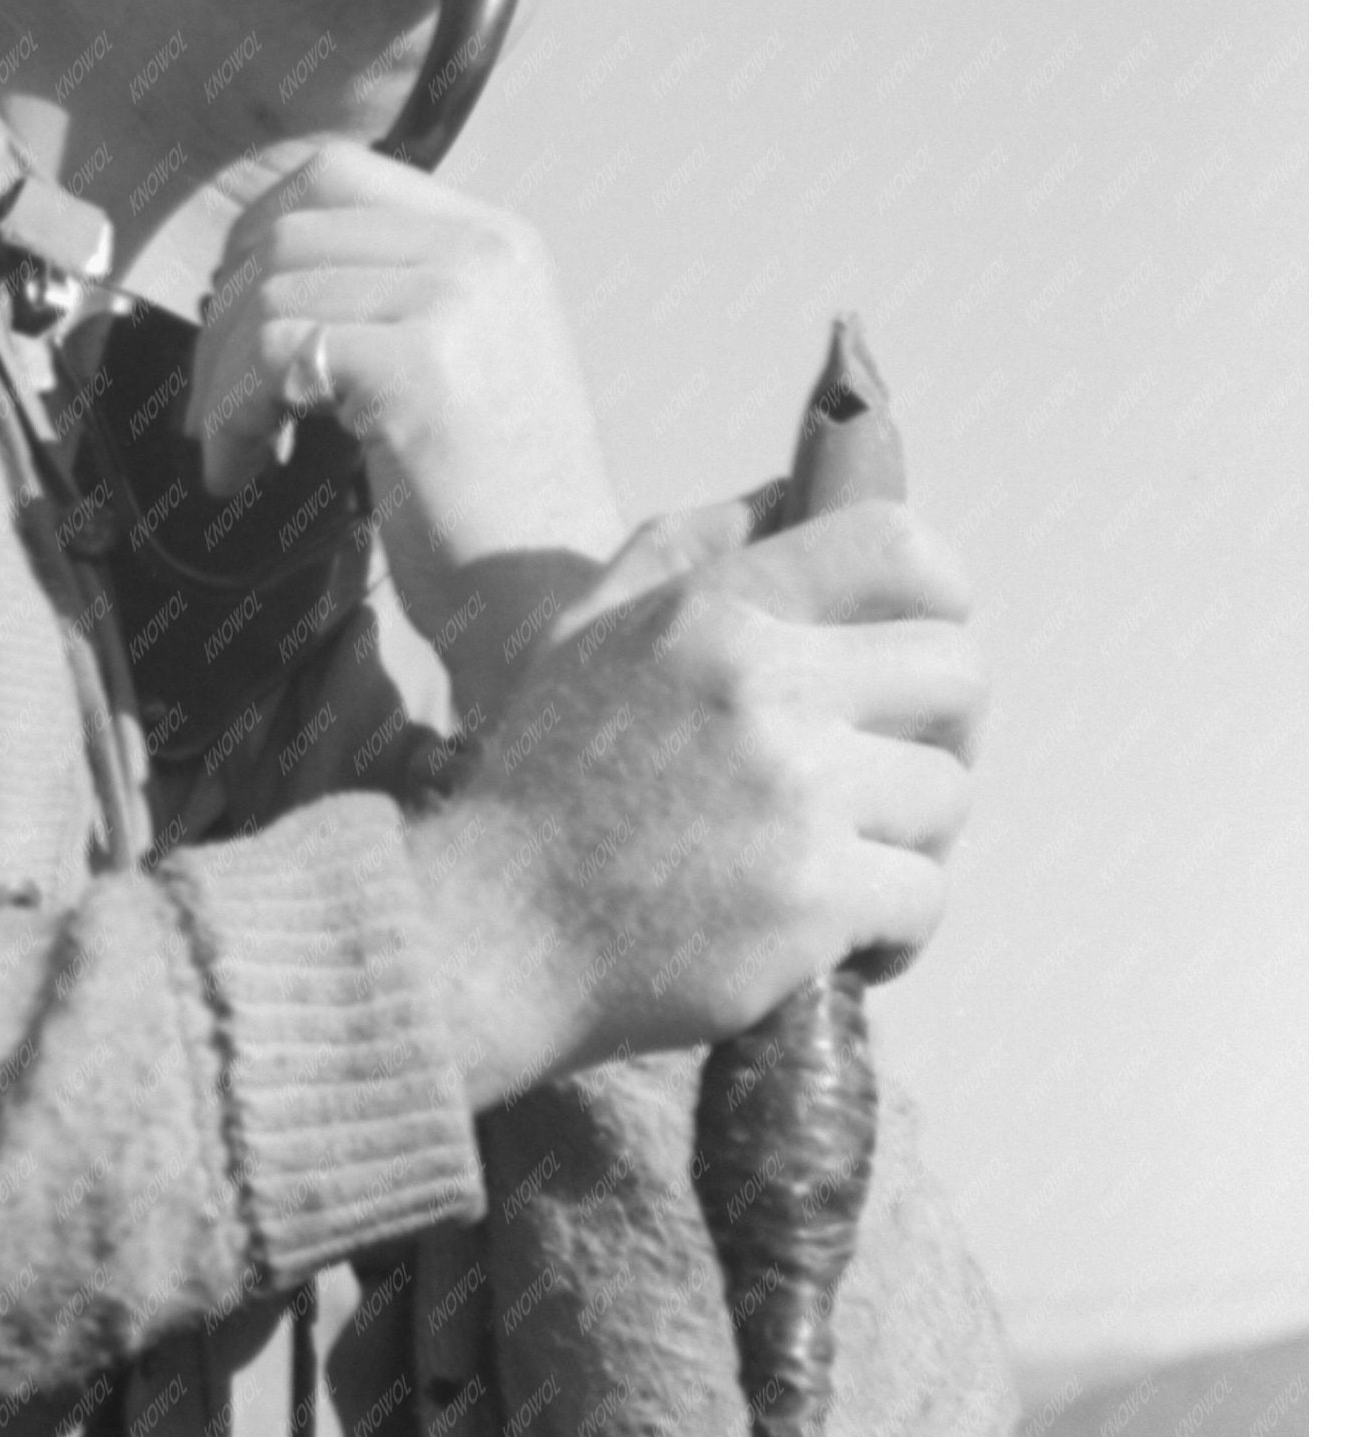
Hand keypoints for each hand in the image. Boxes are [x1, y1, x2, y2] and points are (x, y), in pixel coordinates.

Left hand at [184, 143, 621, 638]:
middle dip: (225, 317)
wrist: (554, 605)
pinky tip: (243, 471)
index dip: (258, 236)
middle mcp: (485, 250)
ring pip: (270, 293)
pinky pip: (273, 354)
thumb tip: (254, 274)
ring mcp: (457, 299)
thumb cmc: (489, 512)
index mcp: (497, 241)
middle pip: (290, 228)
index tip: (234, 320)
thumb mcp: (456, 368)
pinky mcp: (420, 363)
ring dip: (222, 381)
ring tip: (237, 450)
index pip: (337, 173)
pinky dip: (233, 416)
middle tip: (216, 404)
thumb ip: (386, 302)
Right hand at [406, 492, 986, 1110]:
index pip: (902, 551)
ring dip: (906, 845)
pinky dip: (891, 936)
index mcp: (714, 610)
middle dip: (942, 735)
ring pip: (947, 797)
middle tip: (885, 787)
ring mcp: (794, 795)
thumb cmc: (540, 790)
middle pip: (959, 675)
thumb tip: (795, 490)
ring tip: (830, 875)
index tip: (914, 664)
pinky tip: (825, 946)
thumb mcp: (586, 634)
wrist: (478, 941)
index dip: (939, 603)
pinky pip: (927, 900)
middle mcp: (762, 686)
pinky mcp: (812, 899)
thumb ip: (687, 549)